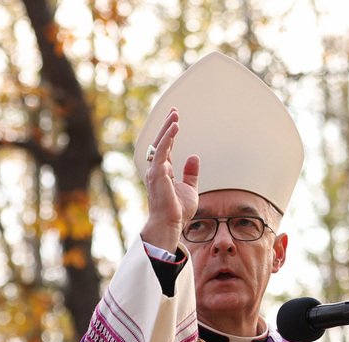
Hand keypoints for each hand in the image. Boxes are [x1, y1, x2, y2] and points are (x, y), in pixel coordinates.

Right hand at [140, 107, 199, 251]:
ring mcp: (155, 170)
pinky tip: (174, 127)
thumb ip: (191, 172)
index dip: (170, 133)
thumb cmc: (178, 211)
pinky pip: (162, 151)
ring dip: (167, 127)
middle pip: (161, 142)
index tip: (175, 120)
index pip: (165, 147)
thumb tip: (194, 156)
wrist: (171, 224)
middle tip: (174, 111)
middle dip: (167, 125)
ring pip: (160, 143)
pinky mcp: (157, 173)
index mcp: (163, 172)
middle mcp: (156, 169)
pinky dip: (168, 138)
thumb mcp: (190, 188)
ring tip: (175, 115)